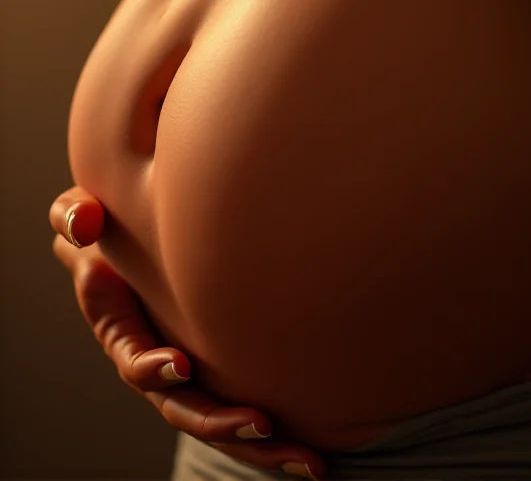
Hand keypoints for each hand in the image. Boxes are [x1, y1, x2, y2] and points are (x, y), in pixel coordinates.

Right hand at [50, 186, 326, 479]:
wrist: (141, 238)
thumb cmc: (113, 225)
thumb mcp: (85, 213)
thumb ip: (74, 216)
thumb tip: (84, 224)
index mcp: (122, 330)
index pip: (134, 361)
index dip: (151, 367)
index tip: (179, 364)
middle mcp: (157, 361)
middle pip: (185, 406)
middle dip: (220, 421)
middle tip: (260, 423)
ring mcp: (192, 369)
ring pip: (222, 420)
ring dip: (260, 444)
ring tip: (306, 458)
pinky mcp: (222, 366)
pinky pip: (245, 409)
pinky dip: (277, 434)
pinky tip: (318, 450)